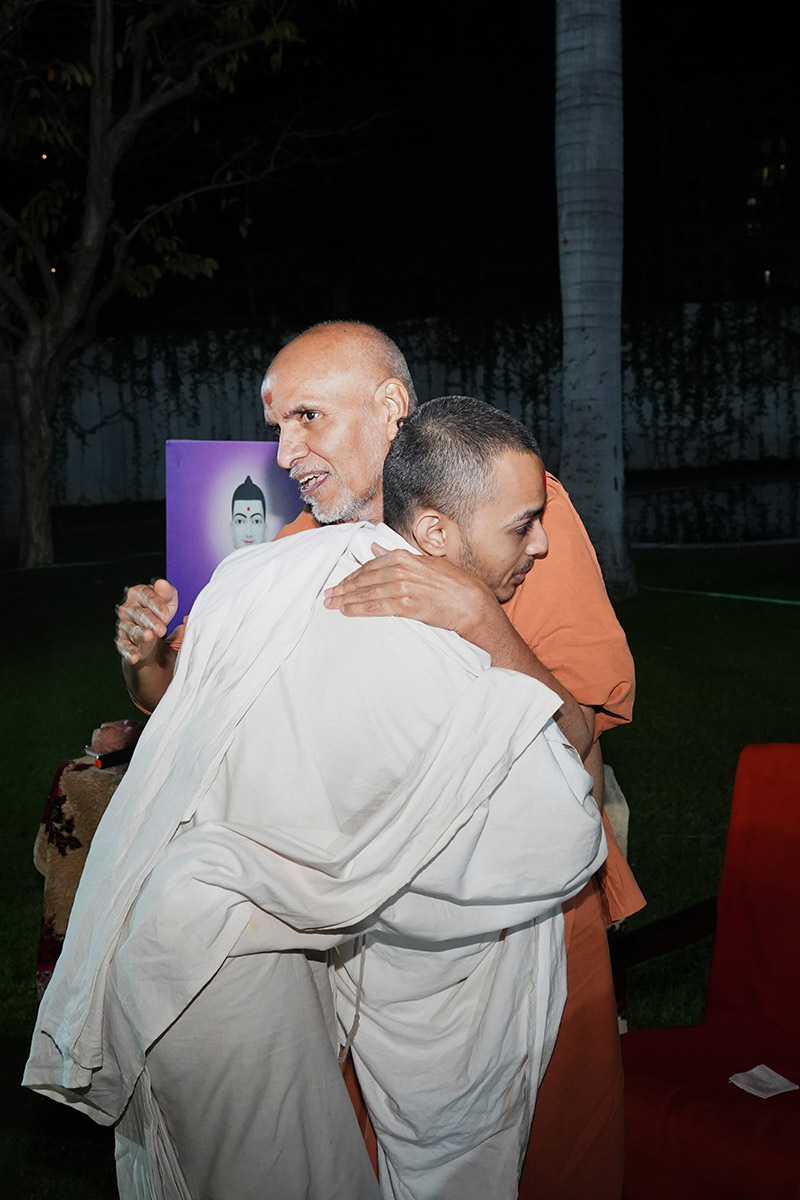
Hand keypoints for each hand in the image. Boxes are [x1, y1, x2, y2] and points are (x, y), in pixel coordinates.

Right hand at [115, 578, 177, 663]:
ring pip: (130, 629)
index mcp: (139, 594)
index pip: (145, 594)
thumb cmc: (162, 614)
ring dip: (139, 633)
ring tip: (148, 636)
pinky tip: (135, 656)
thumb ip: (167, 593)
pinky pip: (124, 646)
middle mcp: (128, 608)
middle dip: (150, 620)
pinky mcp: (123, 641)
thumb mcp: (170, 602)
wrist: (155, 636)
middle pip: (138, 613)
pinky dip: (129, 651)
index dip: (156, 604)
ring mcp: (124, 625)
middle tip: (162, 629)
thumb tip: (162, 583)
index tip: (166, 615)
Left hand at [324, 544, 495, 638]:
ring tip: (332, 604)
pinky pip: (376, 606)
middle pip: (364, 579)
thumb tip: (376, 547)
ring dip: (346, 599)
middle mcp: (401, 569)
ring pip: (366, 592)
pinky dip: (359, 609)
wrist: (472, 604)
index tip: (340, 582)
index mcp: (405, 557)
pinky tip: (347, 612)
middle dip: (344, 587)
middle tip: (328, 595)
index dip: (352, 575)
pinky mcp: (406, 605)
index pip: (370, 565)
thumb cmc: (454, 585)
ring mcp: (403, 587)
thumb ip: (399, 556)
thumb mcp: (427, 563)